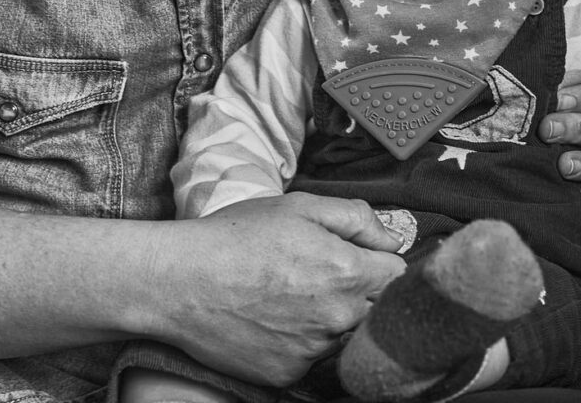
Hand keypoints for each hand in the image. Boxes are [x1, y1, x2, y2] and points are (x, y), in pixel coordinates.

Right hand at [156, 192, 405, 384]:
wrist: (181, 283)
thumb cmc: (237, 238)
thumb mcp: (301, 206)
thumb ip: (358, 219)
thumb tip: (393, 240)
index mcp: (348, 271)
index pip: (399, 275)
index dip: (382, 264)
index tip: (363, 259)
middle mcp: (338, 317)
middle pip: (377, 310)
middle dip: (362, 293)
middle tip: (323, 276)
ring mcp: (314, 350)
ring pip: (346, 336)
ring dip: (334, 321)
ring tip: (294, 297)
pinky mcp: (288, 373)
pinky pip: (314, 359)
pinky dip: (303, 344)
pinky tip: (277, 321)